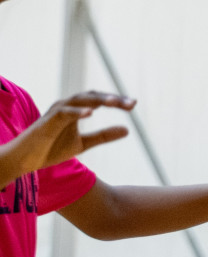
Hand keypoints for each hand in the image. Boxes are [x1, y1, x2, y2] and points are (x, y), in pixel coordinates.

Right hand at [1, 91, 133, 177]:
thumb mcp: (83, 144)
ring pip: (79, 100)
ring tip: (114, 102)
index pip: (99, 100)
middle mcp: (66, 107)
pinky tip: (90, 113)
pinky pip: (62, 114)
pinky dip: (76, 112)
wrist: (25, 160)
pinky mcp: (46, 123)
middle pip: (92, 96)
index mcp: (75, 110)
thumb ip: (103, 136)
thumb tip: (127, 130)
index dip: (116, 100)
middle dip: (112, 98)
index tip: (133, 104)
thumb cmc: (51, 149)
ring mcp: (56, 113)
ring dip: (97, 100)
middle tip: (130, 103)